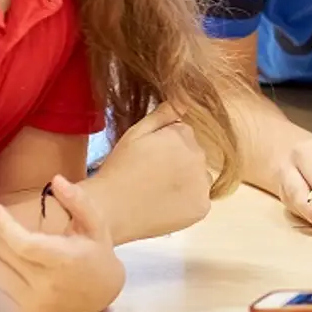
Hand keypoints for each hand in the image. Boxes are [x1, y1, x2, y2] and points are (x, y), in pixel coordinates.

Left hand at [0, 176, 125, 311]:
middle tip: (19, 232)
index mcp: (65, 261)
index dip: (4, 224)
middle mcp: (46, 286)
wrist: (101, 295)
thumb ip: (78, 201)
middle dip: (6, 235)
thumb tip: (56, 179)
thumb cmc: (96, 253)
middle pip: (4, 251)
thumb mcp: (95, 224)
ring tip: (19, 254)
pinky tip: (14, 272)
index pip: (22, 243)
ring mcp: (33, 304)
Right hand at [92, 102, 211, 240]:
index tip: (147, 158)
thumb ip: (161, 115)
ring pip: (199, 176)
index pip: (182, 134)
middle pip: (193, 154)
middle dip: (177, 161)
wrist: (108, 211)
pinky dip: (187, 201)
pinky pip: (199, 198)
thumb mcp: (134, 134)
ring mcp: (202, 183)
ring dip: (186, 180)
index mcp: (183, 135)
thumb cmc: (117, 170)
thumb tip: (184, 100)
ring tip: (158, 191)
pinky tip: (165, 204)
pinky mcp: (202, 207)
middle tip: (150, 176)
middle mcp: (199, 156)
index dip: (163, 146)